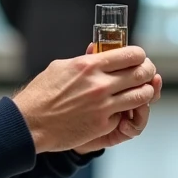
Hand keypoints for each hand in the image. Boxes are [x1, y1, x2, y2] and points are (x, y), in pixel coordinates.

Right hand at [13, 46, 157, 153]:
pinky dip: (125, 112)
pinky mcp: (102, 125)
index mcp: (90, 65)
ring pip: (142, 97)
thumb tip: (98, 52)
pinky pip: (125, 115)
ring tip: (140, 92)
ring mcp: (103, 106)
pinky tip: (119, 110)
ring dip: (145, 93)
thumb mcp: (61, 66)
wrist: (29, 123)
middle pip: (142, 74)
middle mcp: (100, 84)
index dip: (140, 56)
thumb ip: (85, 59)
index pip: (131, 55)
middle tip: (146, 74)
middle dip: (148, 72)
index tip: (139, 58)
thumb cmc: (42, 93)